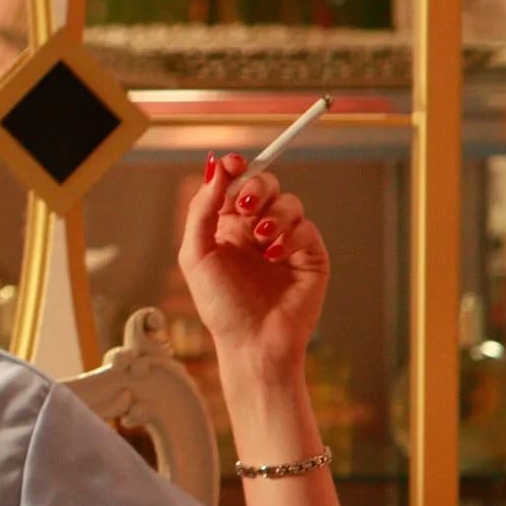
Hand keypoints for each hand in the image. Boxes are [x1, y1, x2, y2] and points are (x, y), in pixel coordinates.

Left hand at [177, 152, 329, 378]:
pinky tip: (276, 256)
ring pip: (289, 202)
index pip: (234, 185)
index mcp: (227, 227)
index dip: (235, 169)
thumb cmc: (220, 306)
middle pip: (265, 184)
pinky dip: (292, 236)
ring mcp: (285, 241)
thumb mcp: (196, 255)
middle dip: (257, 186)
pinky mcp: (309, 256)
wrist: (252, 342)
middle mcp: (256, 230)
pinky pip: (307, 227)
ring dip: (275, 214)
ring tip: (262, 239)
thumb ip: (202, 210)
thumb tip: (214, 169)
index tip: (233, 163)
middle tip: (247, 204)